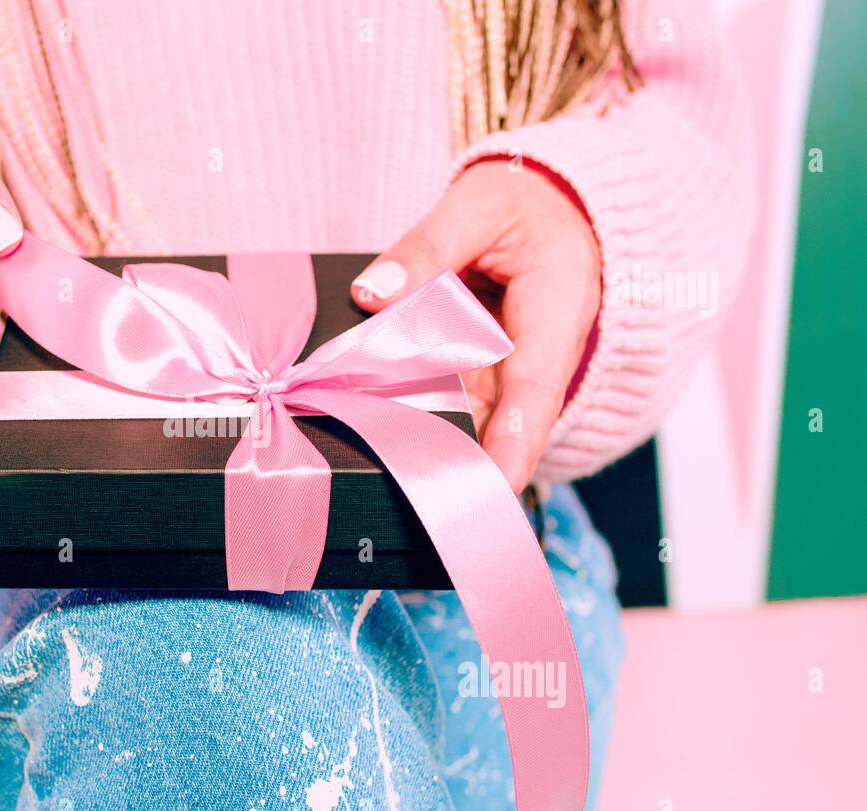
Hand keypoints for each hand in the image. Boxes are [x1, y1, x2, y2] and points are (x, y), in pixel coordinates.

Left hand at [351, 159, 600, 492]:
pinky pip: (448, 395)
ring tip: (379, 468)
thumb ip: (425, 248)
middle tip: (411, 492)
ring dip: (426, 439)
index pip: (535, 392)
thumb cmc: (528, 204)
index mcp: (556, 313)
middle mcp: (537, 354)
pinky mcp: (482, 368)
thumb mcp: (478, 206)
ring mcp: (508, 368)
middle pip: (495, 420)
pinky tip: (369, 425)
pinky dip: (413, 409)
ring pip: (466, 414)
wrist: (556, 207)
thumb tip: (372, 293)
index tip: (494, 487)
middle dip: (456, 460)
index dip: (514, 444)